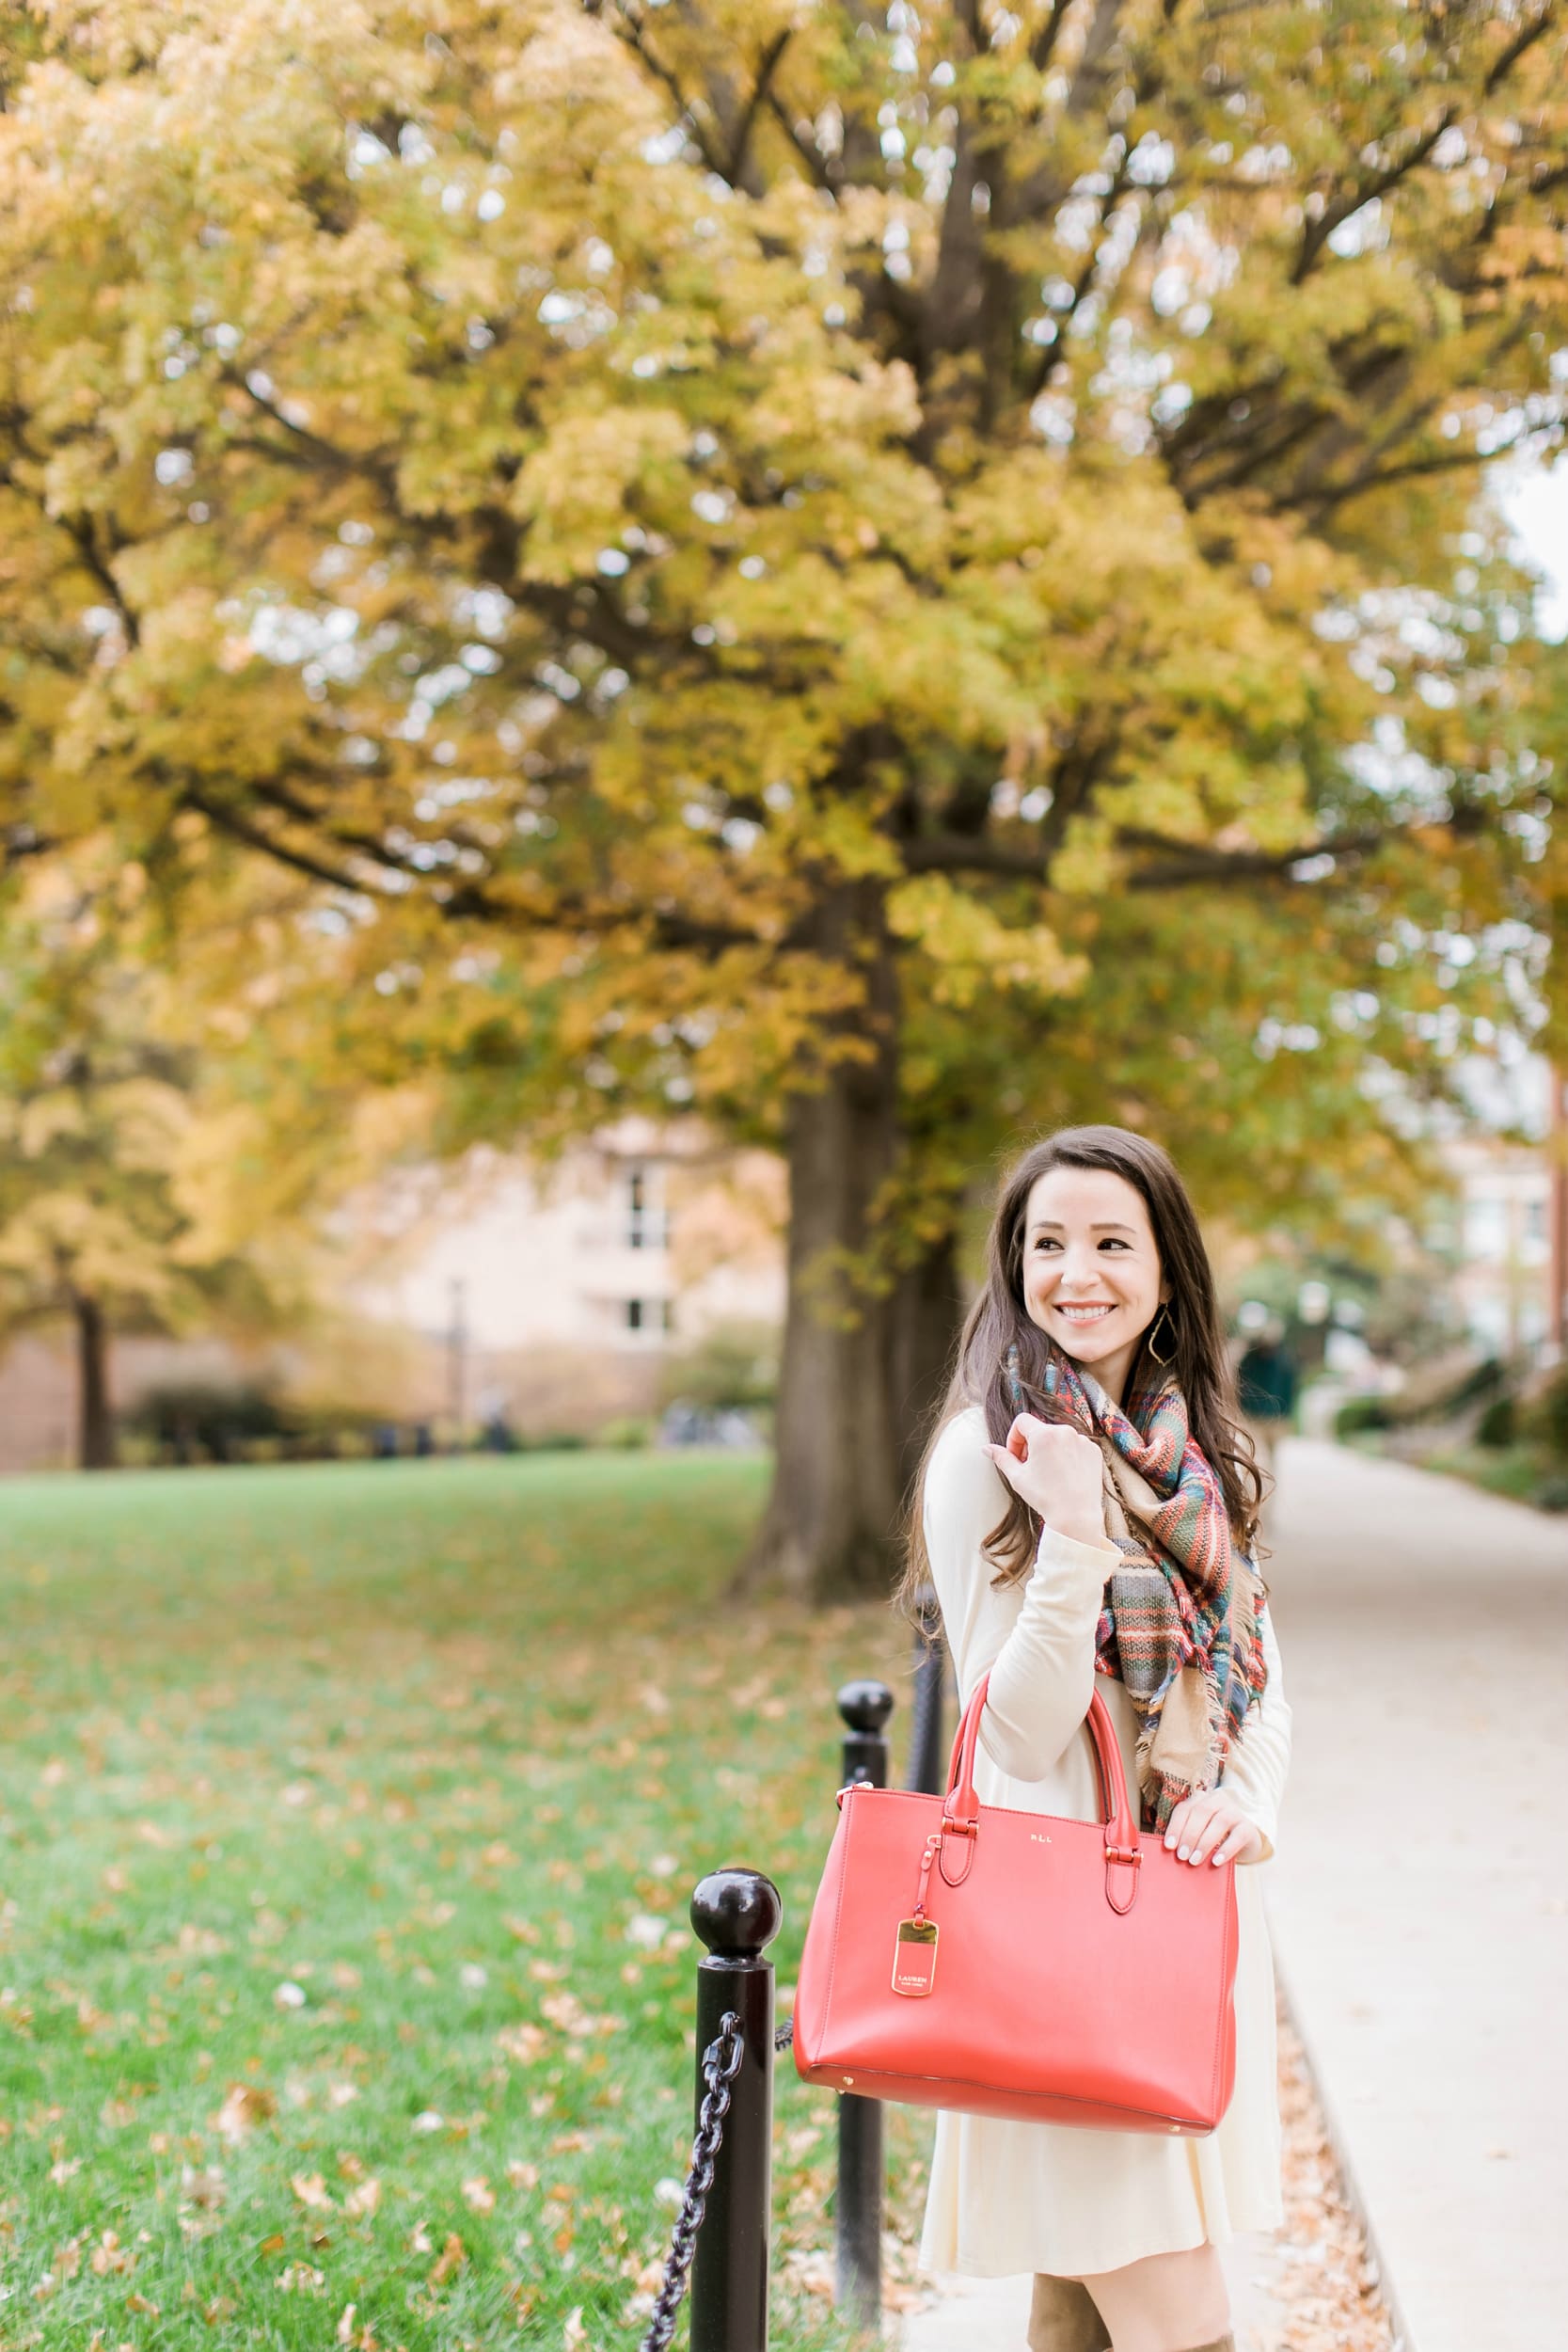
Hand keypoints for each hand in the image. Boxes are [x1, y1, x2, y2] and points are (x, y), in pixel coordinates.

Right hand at [984, 1413, 1105, 1548]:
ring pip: (1059, 1437)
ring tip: (1048, 1473)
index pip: (1022, 1421)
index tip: (1016, 1456)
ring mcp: (1082, 1441)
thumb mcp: (1017, 1477)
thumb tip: (986, 1448)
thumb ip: (1001, 1458)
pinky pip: (1076, 1446)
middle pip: (1040, 1429)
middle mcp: (1065, 1432)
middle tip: (1029, 1467)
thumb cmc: (1045, 1497)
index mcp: (1044, 1434)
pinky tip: (1064, 1475)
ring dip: (1050, 1449)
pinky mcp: (1094, 1451)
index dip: (1014, 1438)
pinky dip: (1068, 1455)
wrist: (1076, 1516)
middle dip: (1031, 1445)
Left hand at [1162, 1789, 1263, 1868]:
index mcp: (1201, 1799)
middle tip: (1182, 1856)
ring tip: (1195, 1861)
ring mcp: (1235, 1812)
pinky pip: (1238, 1836)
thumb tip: (1170, 1851)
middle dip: (1189, 1835)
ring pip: (1220, 1821)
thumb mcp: (1198, 1832)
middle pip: (1201, 1811)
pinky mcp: (1248, 1827)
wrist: (1244, 1841)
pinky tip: (1216, 1861)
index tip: (1169, 1846)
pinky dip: (1226, 1849)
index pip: (1185, 1808)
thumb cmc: (1214, 1836)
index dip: (1175, 1826)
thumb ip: (1186, 1835)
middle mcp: (1218, 1800)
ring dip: (1205, 1842)